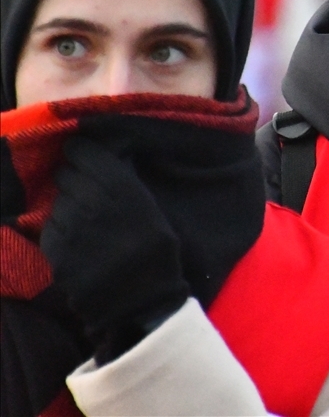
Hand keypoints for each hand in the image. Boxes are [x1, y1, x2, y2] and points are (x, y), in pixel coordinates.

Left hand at [41, 137, 188, 361]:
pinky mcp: (55, 251)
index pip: (83, 151)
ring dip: (68, 206)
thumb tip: (111, 158)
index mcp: (122, 187)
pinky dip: (60, 230)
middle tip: (86, 190)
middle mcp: (92, 200)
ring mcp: (70, 226)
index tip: (83, 155)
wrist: (141, 300)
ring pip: (57, 201)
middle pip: (66, 174)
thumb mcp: (152, 208)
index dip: (81, 151)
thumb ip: (127, 183)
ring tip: (85, 221)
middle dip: (74, 178)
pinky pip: (50, 228)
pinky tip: (77, 240)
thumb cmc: (156, 252)